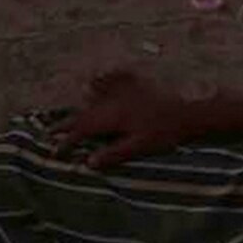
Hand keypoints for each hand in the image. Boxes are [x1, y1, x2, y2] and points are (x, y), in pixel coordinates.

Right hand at [63, 69, 201, 167]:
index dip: (67, 141)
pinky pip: (111, 80)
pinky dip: (100, 83)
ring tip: (69, 114)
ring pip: (94, 97)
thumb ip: (113, 153)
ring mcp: (123, 90)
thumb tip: (88, 162)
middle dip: (67, 124)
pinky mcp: (135, 83)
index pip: (82, 129)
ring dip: (80, 107)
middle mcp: (112, 100)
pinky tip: (95, 83)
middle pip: (84, 113)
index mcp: (112, 116)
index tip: (55, 151)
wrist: (192, 106)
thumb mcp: (140, 146)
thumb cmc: (166, 130)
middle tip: (50, 131)